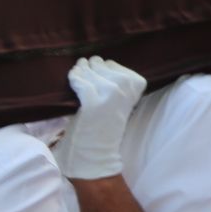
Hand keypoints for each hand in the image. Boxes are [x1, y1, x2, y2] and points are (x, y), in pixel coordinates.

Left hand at [62, 56, 146, 178]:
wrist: (98, 151)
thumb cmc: (106, 124)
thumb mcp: (122, 100)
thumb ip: (117, 81)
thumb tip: (96, 60)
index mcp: (138, 84)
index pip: (115, 65)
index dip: (104, 67)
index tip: (98, 73)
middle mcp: (126, 87)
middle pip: (101, 66)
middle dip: (90, 67)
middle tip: (83, 69)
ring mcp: (110, 94)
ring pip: (89, 72)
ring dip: (80, 70)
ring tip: (77, 71)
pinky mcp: (93, 103)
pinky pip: (80, 82)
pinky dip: (74, 78)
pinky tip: (73, 77)